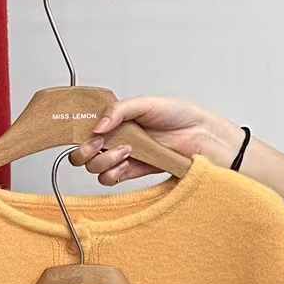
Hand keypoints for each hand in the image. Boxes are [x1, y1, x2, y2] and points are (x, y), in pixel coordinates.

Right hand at [69, 97, 244, 185]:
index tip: (89, 131)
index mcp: (117, 120)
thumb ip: (118, 110)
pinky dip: (111, 173)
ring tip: (126, 149)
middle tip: (100, 143)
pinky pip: (110, 179)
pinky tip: (126, 162)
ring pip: (94, 167)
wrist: (204, 137)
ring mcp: (125, 156)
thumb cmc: (182, 116)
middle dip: (85, 150)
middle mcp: (117, 138)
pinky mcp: (134, 172)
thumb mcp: (147, 103)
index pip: (85, 129)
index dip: (79, 132)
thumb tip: (97, 126)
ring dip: (104, 160)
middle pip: (83, 153)